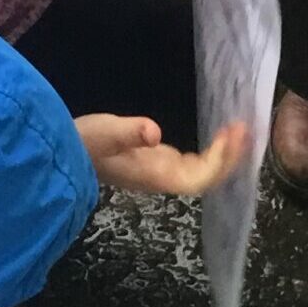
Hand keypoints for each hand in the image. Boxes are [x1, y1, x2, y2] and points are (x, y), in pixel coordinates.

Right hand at [78, 114, 248, 196]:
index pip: (199, 178)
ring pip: (200, 171)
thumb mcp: (104, 133)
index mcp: (156, 175)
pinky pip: (191, 163)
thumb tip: (154, 132)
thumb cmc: (82, 143)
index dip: (221, 162)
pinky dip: (209, 151)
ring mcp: (159, 171)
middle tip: (246, 128)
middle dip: (230, 157)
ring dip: (222, 154)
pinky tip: (217, 135)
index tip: (234, 135)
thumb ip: (129, 132)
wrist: (61, 154)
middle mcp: (162, 178)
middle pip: (206, 177)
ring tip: (237, 130)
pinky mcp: (154, 162)